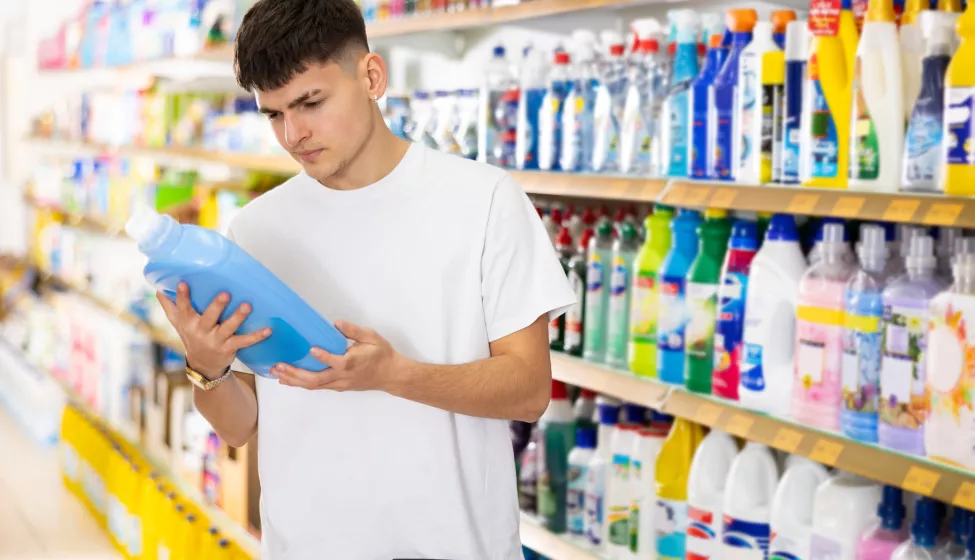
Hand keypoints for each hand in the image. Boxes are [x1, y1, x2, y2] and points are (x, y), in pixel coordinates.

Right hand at [157, 282, 270, 378]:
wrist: (203, 365)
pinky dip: (257, 336)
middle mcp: (201, 332)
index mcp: (188, 323)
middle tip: (225, 293)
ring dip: (238, 317)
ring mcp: (216, 340)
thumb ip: (170, 307)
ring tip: (247, 305)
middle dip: (216, 306)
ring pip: (228, 328)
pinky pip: (244, 341)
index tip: (183, 283)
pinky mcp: (230, 348)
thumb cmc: (192, 337)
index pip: (183, 308)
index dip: (182, 296)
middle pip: (208, 317)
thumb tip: (158, 290)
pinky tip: (268, 330)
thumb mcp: (178, 324)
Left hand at [272, 321, 408, 391]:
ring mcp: (340, 384)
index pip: (334, 361)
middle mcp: (343, 376)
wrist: (392, 375)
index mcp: (351, 363)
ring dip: (294, 380)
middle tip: (279, 366)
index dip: (322, 356)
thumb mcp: (371, 337)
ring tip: (277, 373)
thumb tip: (337, 323)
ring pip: (314, 386)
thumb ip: (353, 330)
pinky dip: (302, 384)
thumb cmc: (382, 355)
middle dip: (295, 373)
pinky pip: (318, 387)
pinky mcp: (339, 386)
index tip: (311, 349)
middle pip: (316, 379)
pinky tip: (290, 380)